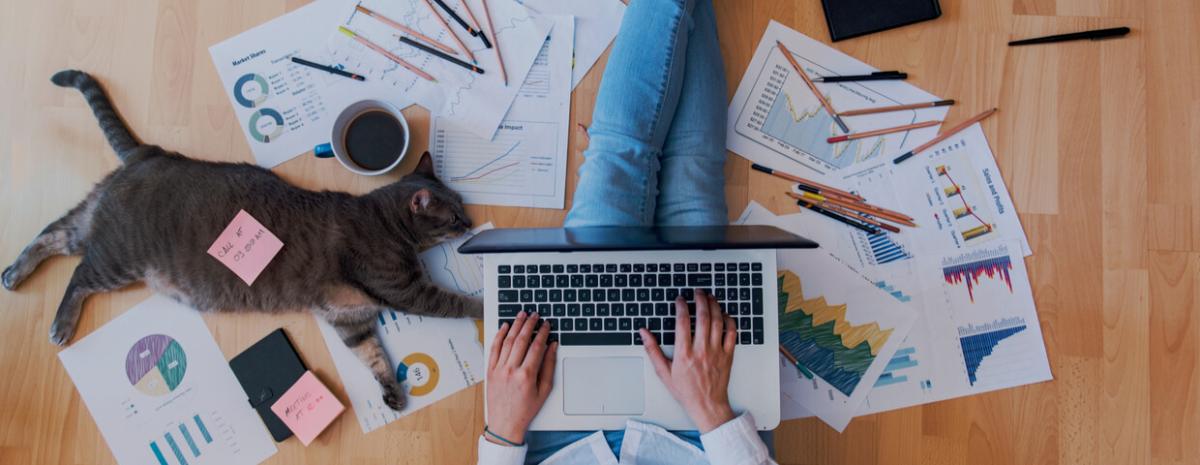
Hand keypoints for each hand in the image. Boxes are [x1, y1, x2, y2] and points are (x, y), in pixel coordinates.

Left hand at [485, 312, 556, 444]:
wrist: (505, 424)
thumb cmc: (526, 410)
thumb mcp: (544, 390)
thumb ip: (549, 366)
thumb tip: (552, 347)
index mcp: (527, 375)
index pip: (536, 346)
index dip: (543, 332)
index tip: (546, 324)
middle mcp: (511, 370)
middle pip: (521, 340)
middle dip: (529, 324)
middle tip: (535, 315)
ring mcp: (498, 370)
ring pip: (507, 341)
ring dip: (515, 326)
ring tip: (521, 315)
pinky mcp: (490, 371)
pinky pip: (494, 349)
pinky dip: (499, 336)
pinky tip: (504, 327)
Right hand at [641, 290, 736, 432]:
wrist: (707, 405)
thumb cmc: (686, 390)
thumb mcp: (663, 372)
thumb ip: (653, 350)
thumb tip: (644, 333)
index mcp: (684, 354)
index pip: (683, 322)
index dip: (681, 307)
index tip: (680, 299)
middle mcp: (701, 350)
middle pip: (703, 317)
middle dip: (700, 300)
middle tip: (697, 292)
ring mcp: (717, 352)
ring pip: (718, 322)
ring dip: (714, 306)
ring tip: (710, 297)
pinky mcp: (728, 355)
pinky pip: (731, 333)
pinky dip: (729, 320)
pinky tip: (724, 314)